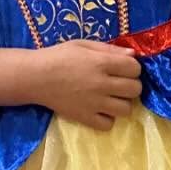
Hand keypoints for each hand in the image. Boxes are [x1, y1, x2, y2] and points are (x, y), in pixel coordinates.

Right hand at [26, 41, 142, 130]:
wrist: (35, 77)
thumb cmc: (59, 57)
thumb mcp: (83, 45)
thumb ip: (110, 49)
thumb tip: (134, 56)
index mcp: (101, 63)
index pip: (134, 68)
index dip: (132, 68)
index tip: (123, 68)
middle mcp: (101, 84)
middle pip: (135, 90)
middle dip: (131, 85)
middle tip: (118, 83)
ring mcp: (94, 103)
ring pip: (126, 109)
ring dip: (122, 103)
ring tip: (111, 98)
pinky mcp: (85, 118)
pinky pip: (108, 124)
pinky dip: (107, 118)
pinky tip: (100, 110)